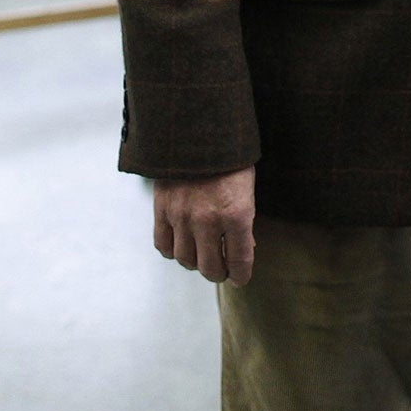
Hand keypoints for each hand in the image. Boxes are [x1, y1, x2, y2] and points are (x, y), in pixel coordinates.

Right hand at [153, 166, 256, 284]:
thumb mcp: (248, 189)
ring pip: (185, 260)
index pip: (240, 260)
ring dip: (195, 264)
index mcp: (236, 214)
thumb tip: (243, 248)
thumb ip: (244, 221)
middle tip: (223, 270)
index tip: (241, 278)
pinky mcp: (162, 210)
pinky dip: (173, 251)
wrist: (198, 132)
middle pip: (210, 267)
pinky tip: (182, 246)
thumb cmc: (230, 160)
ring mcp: (182, 217)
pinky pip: (163, 245)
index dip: (241, 274)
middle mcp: (208, 220)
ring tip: (203, 258)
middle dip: (219, 273)